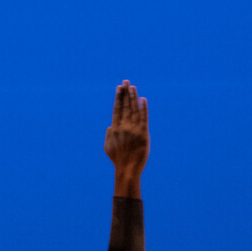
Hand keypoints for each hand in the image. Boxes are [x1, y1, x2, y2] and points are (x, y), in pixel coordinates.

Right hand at [104, 80, 147, 195]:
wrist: (127, 169)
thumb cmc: (117, 159)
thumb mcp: (108, 147)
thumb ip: (108, 135)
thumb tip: (110, 126)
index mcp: (114, 129)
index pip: (117, 109)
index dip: (118, 97)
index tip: (119, 88)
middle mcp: (123, 127)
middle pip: (124, 106)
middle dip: (125, 93)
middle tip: (126, 81)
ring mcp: (133, 129)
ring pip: (134, 109)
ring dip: (133, 97)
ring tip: (133, 87)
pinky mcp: (143, 133)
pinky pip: (143, 118)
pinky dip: (143, 108)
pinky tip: (143, 99)